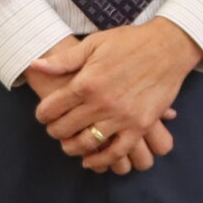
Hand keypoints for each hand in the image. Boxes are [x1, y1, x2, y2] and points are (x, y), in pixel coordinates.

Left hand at [28, 24, 199, 171]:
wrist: (168, 48)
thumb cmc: (129, 42)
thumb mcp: (94, 44)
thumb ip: (64, 59)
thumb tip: (35, 65)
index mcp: (86, 82)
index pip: (52, 108)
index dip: (43, 114)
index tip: (43, 116)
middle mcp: (101, 103)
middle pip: (66, 128)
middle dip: (55, 131)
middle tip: (54, 130)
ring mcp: (122, 117)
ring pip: (87, 143)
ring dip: (73, 148)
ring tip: (69, 145)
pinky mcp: (140, 126)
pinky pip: (117, 151)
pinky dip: (101, 160)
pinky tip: (91, 160)